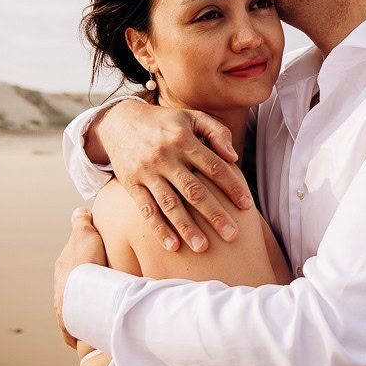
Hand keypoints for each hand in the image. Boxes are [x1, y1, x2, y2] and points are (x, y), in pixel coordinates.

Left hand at [54, 208, 107, 348]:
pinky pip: (71, 329)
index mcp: (63, 266)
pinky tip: (83, 337)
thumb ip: (82, 222)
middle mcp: (59, 287)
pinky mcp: (67, 324)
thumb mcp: (85, 234)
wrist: (81, 290)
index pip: (71, 263)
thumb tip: (79, 211)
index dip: (82, 263)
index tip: (94, 267)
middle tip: (96, 294)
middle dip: (79, 291)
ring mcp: (62, 306)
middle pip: (70, 288)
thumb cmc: (86, 262)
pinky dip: (75, 332)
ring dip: (79, 312)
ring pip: (71, 308)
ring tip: (94, 317)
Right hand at [91, 99, 253, 252]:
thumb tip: (233, 156)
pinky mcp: (132, 185)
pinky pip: (146, 210)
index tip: (246, 206)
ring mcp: (147, 173)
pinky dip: (159, 229)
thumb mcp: (191, 117)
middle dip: (214, 214)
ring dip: (187, 227)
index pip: (213, 167)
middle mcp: (165, 157)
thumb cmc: (164, 123)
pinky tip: (172, 246)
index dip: (232, 186)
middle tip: (232, 235)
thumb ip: (216, 132)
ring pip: (170, 204)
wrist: (119, 122)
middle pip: (194, 190)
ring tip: (203, 248)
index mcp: (184, 140)